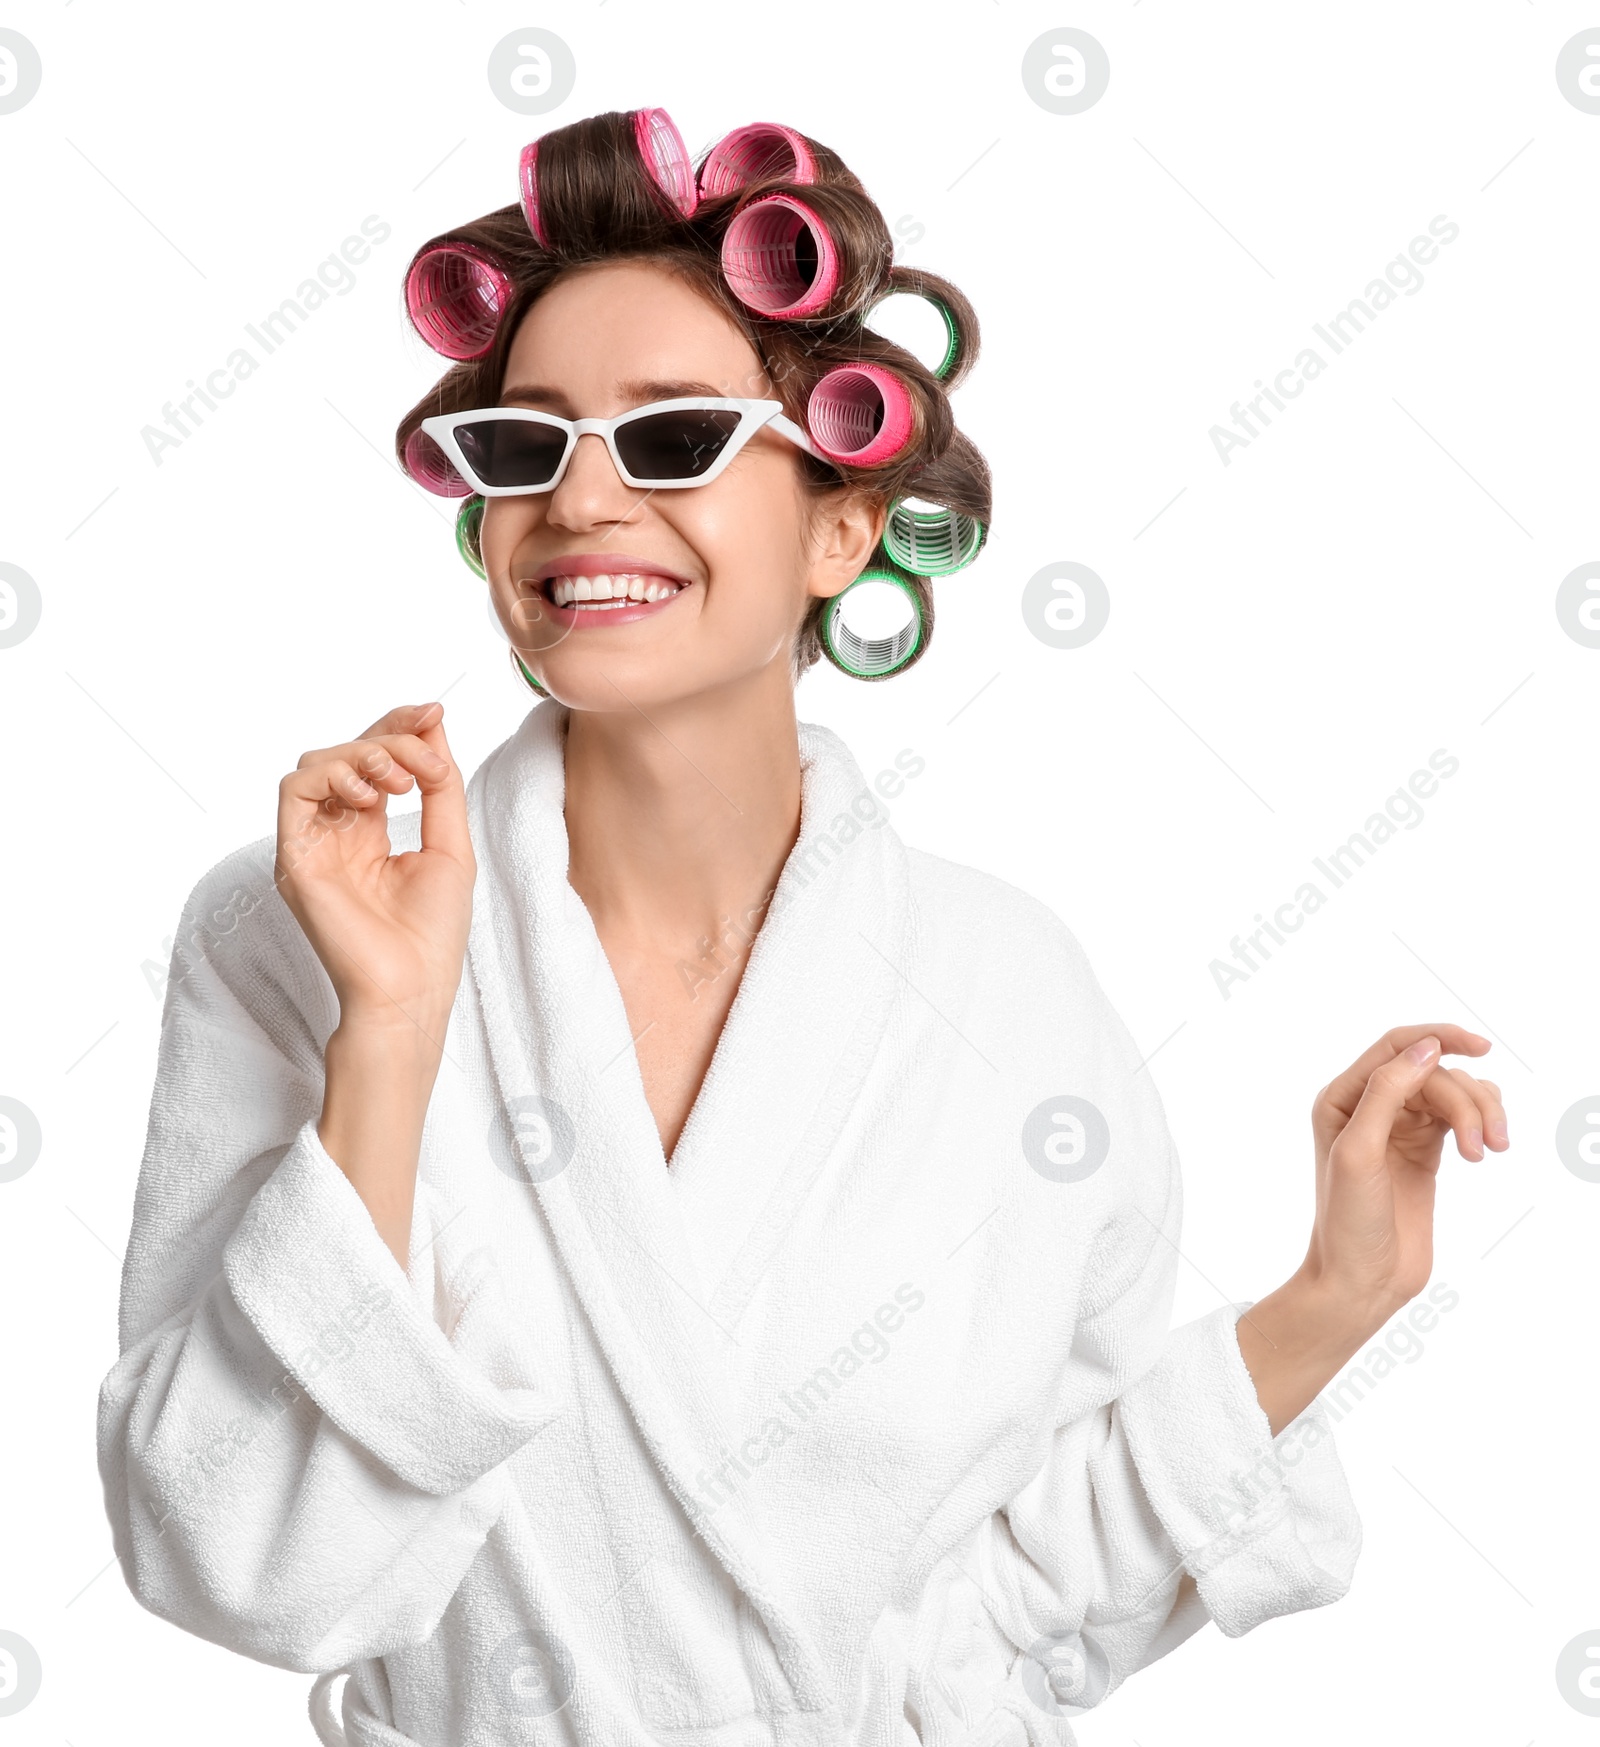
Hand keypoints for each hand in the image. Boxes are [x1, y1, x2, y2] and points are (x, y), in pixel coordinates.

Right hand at [275, 701, 474, 1040]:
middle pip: (347, 754)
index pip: (375, 761)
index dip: (399, 728)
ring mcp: (312, 846)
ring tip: (401, 782)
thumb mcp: (450, 844)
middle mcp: (336, 834)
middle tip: (425, 754)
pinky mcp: (293, 858)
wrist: (412, 988)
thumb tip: (434, 725)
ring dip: (364, 755)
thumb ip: (441, 785)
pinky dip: (331, 777)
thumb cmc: (433, 932)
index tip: (435, 713)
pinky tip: (370, 797)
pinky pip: (293, 791)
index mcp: (371, 833)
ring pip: (316, 764)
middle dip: (389, 738)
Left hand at [1302, 1023, 1507, 1322]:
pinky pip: (1461, 1116)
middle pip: (1432, 1073)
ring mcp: (1399, 1127)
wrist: (1361, 1279)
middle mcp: (1368, 1106)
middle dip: (1465, 1101)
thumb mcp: (1359, 1151)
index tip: (1482, 1047)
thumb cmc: (1348, 1220)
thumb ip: (1387, 1093)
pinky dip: (1481, 1123)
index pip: (1395, 1047)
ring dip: (1480, 1114)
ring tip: (1490, 1153)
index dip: (1438, 1037)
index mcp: (1341, 1098)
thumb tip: (1426, 1048)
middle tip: (1483, 1147)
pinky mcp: (1425, 1149)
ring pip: (1452, 1092)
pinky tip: (1486, 1150)